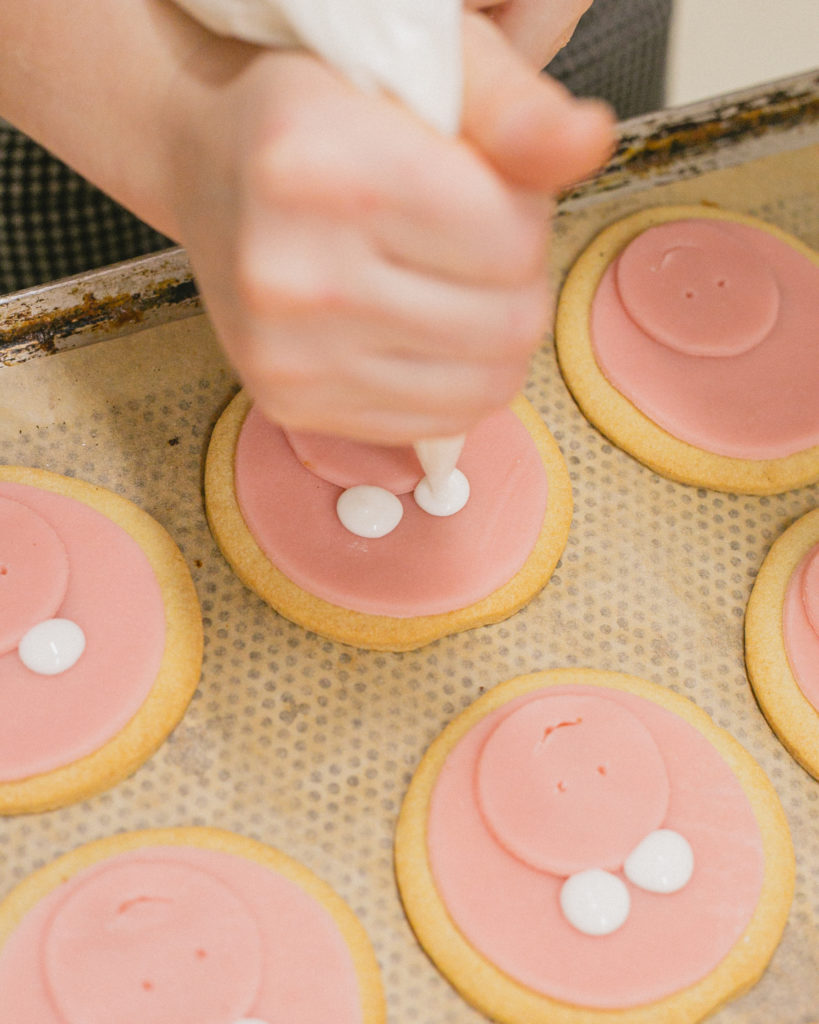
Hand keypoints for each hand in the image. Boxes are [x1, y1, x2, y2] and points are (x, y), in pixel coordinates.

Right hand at [168, 11, 611, 443]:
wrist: (208, 164)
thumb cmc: (319, 114)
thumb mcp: (419, 71)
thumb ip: (513, 109)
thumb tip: (590, 141)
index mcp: (321, 170)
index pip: (512, 240)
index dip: (526, 214)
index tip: (488, 190)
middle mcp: (292, 273)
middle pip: (507, 323)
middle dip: (518, 281)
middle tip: (474, 243)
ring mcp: (285, 353)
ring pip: (484, 386)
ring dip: (494, 336)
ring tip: (452, 284)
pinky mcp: (288, 403)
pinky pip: (436, 424)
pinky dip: (455, 381)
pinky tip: (424, 331)